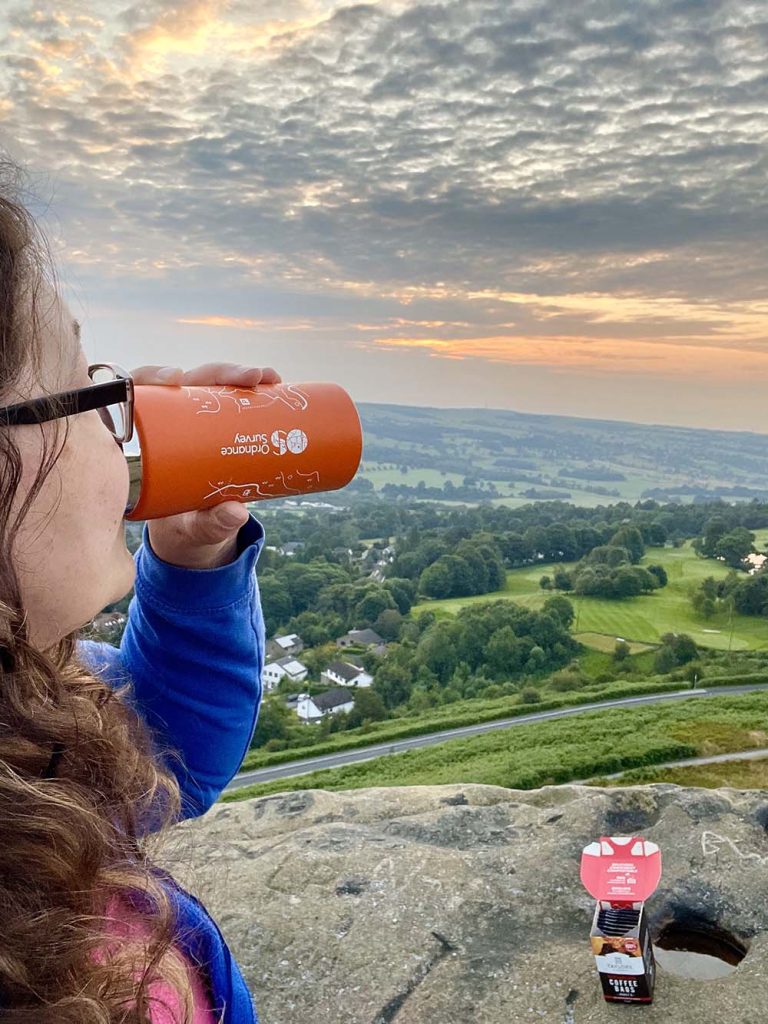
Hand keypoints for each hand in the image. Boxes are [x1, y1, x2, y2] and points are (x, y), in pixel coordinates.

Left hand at [131, 362, 281, 568]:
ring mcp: (194, 421)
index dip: (154, 376)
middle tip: (251, 378)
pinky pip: (231, 398)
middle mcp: (168, 422)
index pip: (139, 394)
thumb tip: (237, 512)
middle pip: (186, 382)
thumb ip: (211, 523)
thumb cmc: (181, 525)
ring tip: (271, 378)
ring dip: (240, 375)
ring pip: (211, 385)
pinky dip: (252, 387)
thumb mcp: (193, 526)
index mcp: (144, 441)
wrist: (192, 532)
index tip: (175, 378)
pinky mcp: (216, 425)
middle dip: (218, 373)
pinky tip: (273, 382)